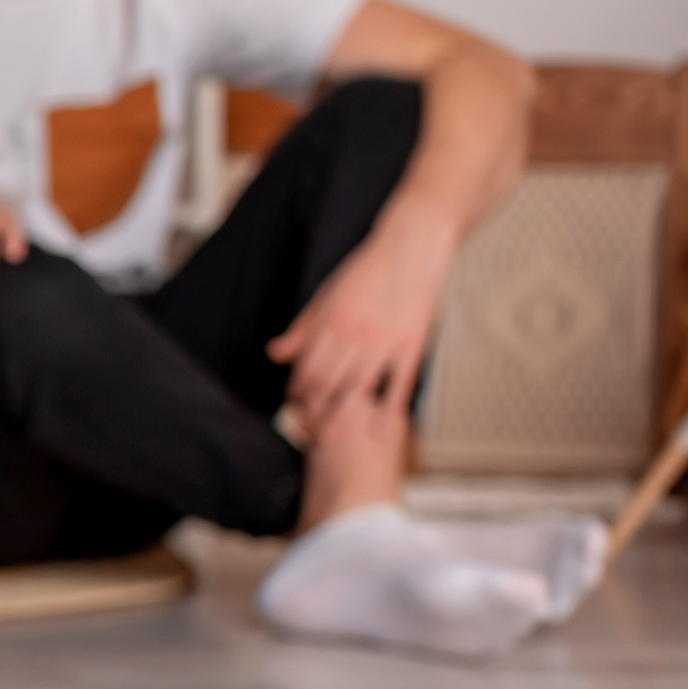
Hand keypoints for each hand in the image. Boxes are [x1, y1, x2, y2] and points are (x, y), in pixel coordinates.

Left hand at [268, 225, 451, 434]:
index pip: (305, 368)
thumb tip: (275, 355)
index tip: (293, 406)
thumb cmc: (367, 271)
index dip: (296, 392)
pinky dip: (388, 410)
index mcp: (329, 321)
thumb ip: (303, 329)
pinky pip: (399, 385)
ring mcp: (384, 342)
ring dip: (339, 418)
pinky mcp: (412, 346)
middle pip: (325, 384)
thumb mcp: (327, 295)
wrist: (411, 247)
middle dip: (311, 412)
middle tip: (305, 433)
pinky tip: (378, 431)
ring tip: (329, 442)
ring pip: (356, 389)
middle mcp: (353, 334)